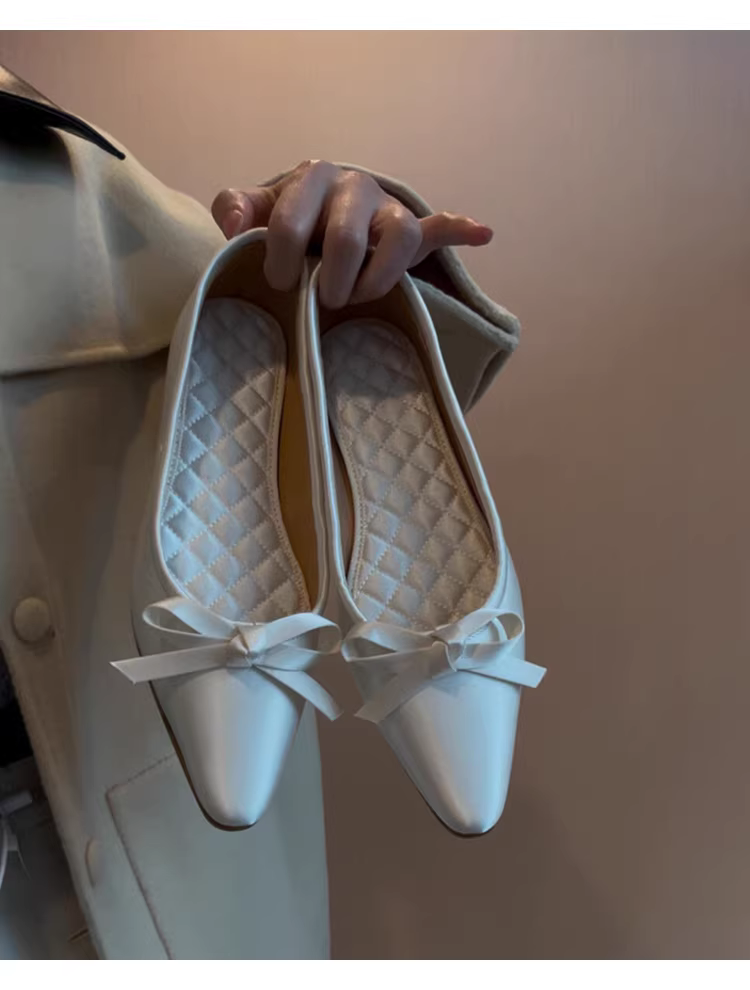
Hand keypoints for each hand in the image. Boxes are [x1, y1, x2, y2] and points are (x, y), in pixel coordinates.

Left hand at [211, 160, 492, 308]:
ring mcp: (388, 207)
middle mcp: (354, 185)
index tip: (277, 284)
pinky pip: (441, 226)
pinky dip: (461, 229)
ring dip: (380, 275)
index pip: (290, 221)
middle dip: (332, 278)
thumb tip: (234, 227)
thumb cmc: (288, 218)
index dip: (279, 261)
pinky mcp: (414, 228)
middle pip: (346, 237)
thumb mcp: (255, 210)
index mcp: (312, 176)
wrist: (323, 211)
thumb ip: (236, 208)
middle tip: (324, 301)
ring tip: (364, 298)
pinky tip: (481, 232)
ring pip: (399, 234)